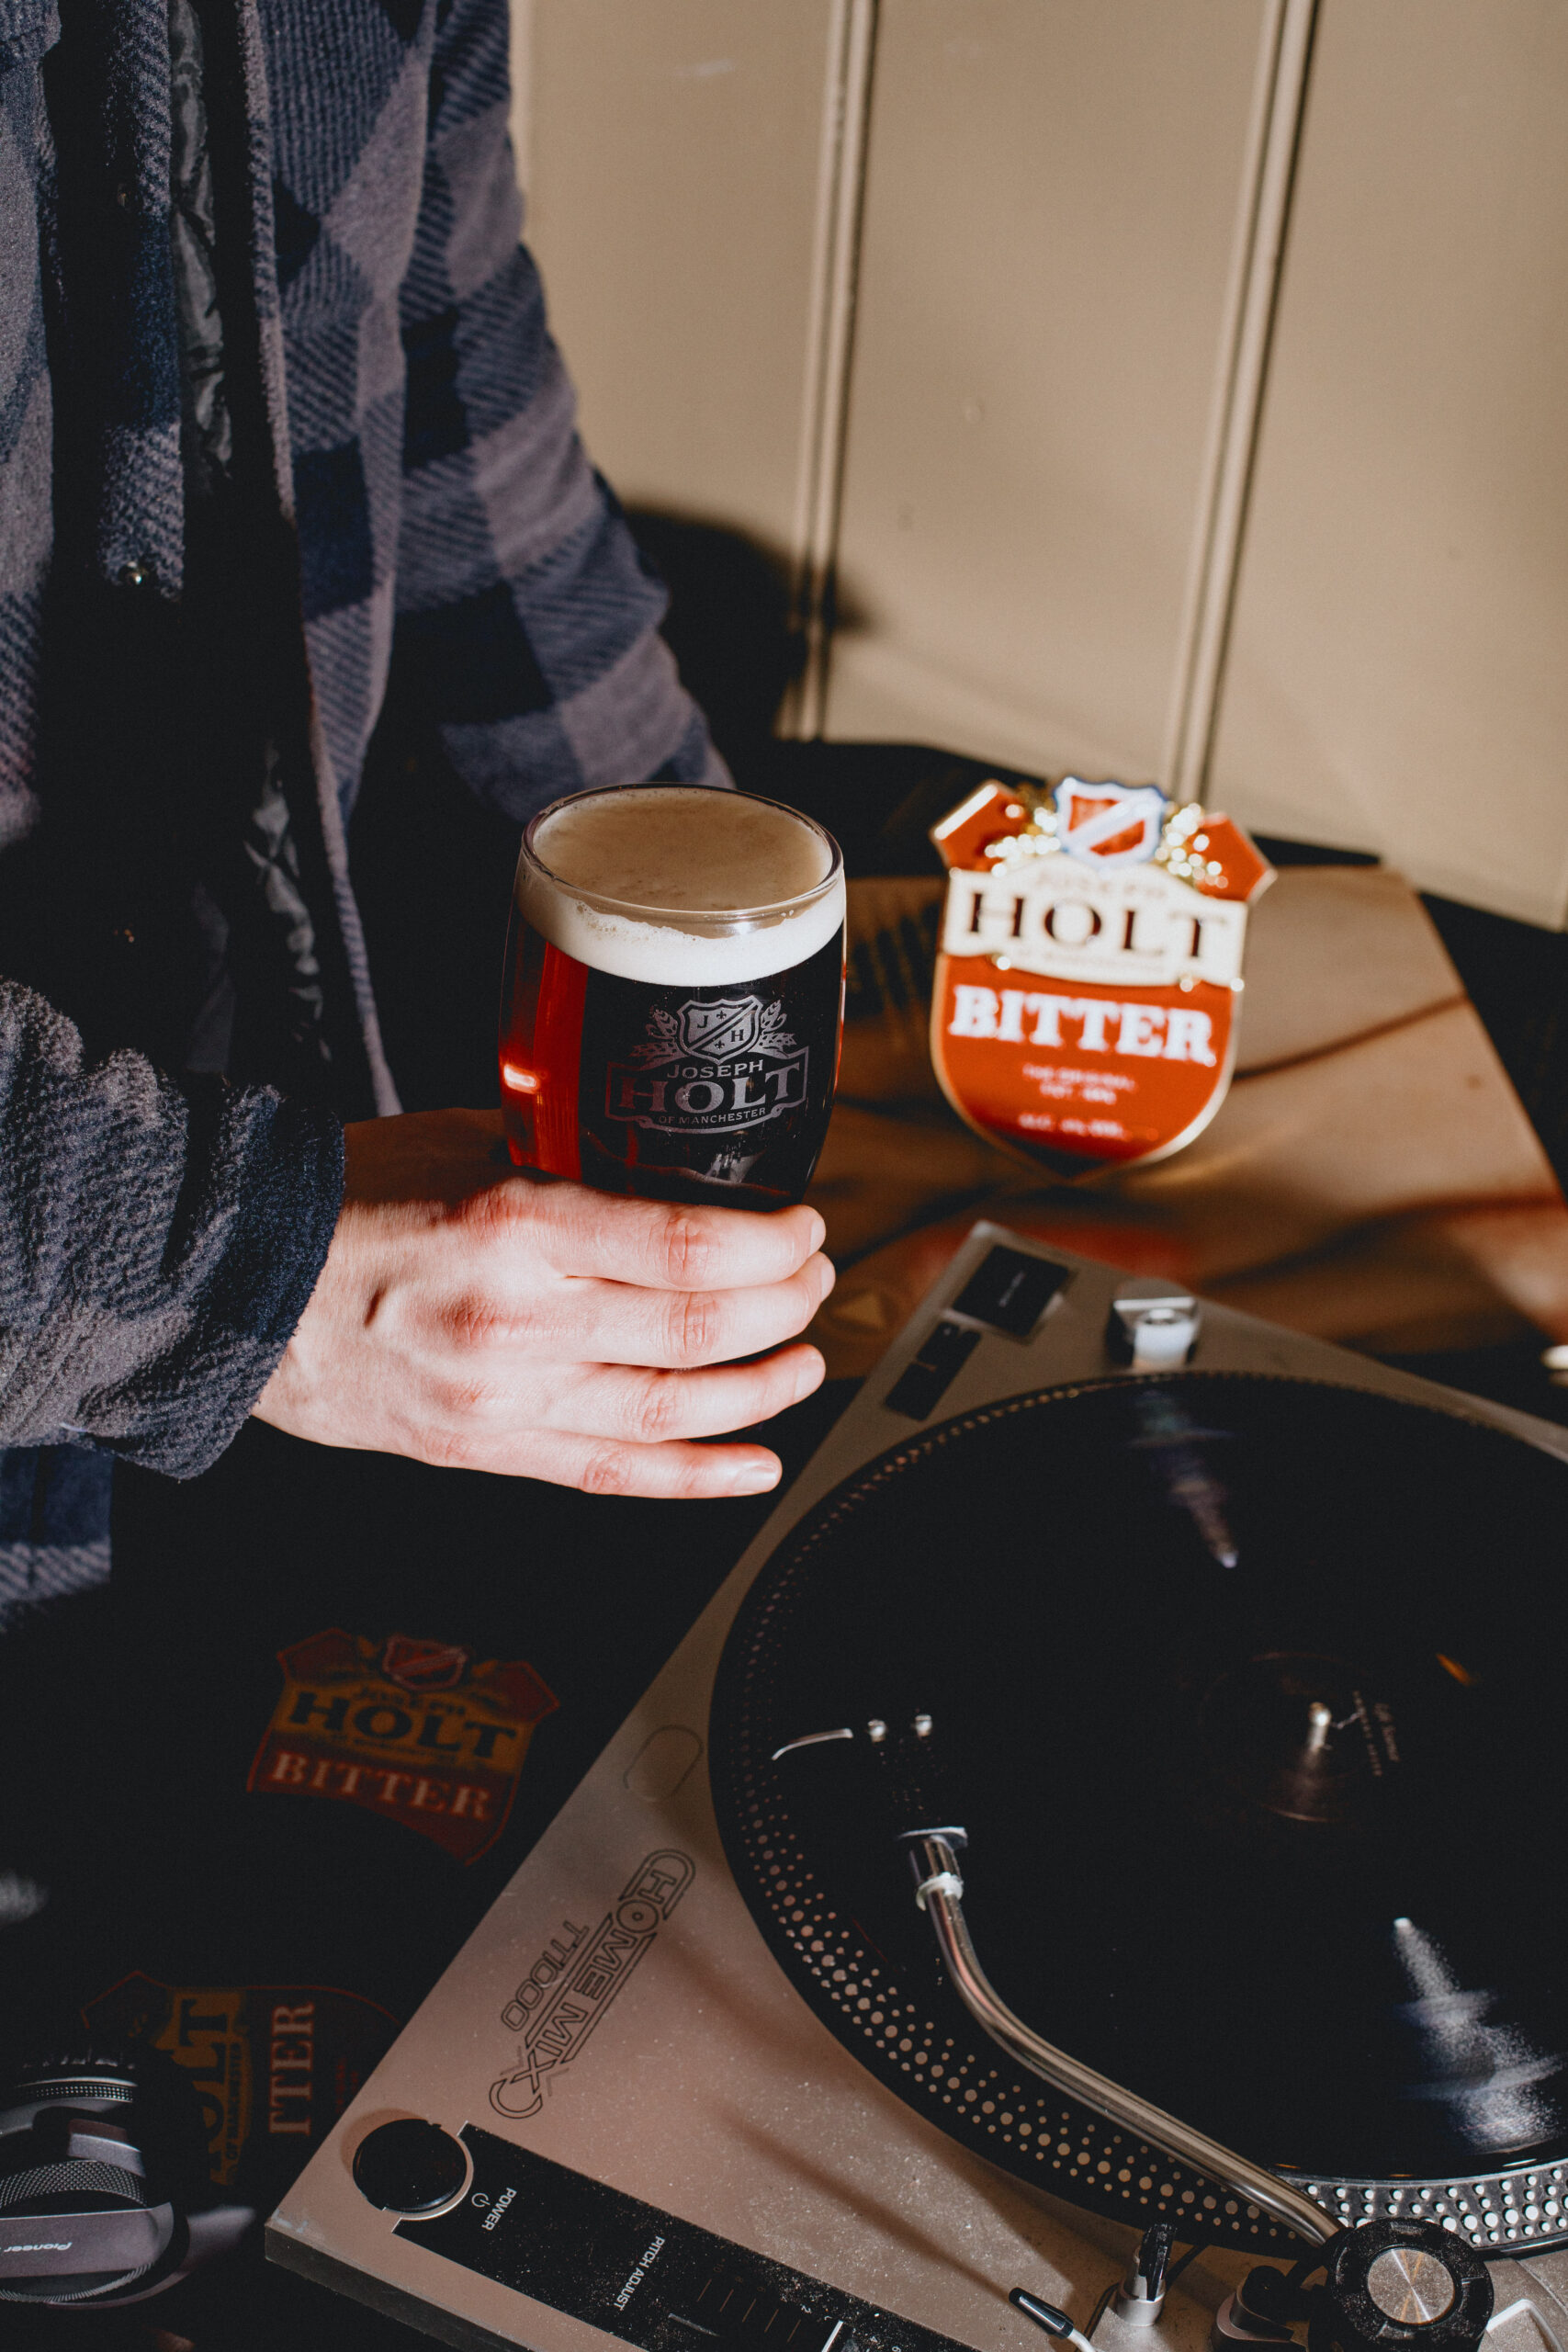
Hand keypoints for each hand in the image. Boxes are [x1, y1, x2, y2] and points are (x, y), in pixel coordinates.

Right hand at [253, 1109, 833, 1496]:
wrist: (238, 1290)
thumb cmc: (342, 1203)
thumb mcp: (465, 1141)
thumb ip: (567, 1160)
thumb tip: (661, 1166)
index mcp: (514, 1225)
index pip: (683, 1245)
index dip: (767, 1243)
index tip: (801, 1226)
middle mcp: (517, 1319)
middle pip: (696, 1327)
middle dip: (782, 1304)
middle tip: (814, 1279)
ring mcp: (503, 1397)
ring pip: (672, 1408)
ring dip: (761, 1388)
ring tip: (805, 1361)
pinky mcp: (486, 1451)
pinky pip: (614, 1474)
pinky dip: (696, 1476)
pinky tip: (756, 1464)